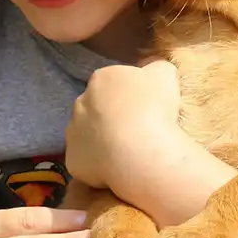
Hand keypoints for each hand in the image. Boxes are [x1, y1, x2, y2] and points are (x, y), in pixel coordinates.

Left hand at [65, 60, 181, 189]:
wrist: (139, 150)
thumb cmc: (153, 108)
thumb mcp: (165, 75)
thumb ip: (157, 66)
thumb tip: (154, 69)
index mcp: (101, 79)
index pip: (111, 83)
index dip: (127, 96)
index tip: (144, 109)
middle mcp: (80, 103)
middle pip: (96, 108)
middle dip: (111, 117)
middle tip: (136, 131)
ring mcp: (72, 132)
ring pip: (87, 135)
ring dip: (102, 141)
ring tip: (127, 153)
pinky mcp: (73, 160)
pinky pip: (85, 162)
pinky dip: (98, 166)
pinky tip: (117, 170)